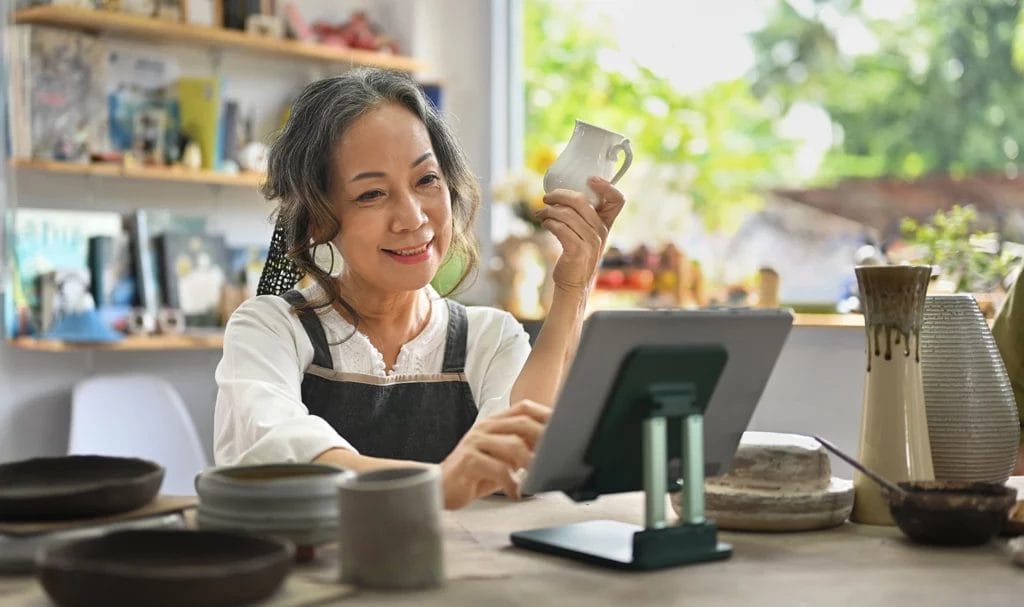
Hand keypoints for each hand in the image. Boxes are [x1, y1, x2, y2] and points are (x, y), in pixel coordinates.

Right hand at [439, 399, 550, 508]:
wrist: (442, 486)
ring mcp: (475, 442)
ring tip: (538, 478)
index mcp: (495, 422)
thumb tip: (552, 448)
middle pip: (522, 423)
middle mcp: (485, 427)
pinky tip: (515, 492)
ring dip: (531, 463)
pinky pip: (497, 468)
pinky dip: (511, 483)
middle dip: (544, 439)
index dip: (546, 415)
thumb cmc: (475, 473)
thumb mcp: (503, 457)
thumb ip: (523, 448)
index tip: (566, 428)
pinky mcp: (467, 461)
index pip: (524, 408)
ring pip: (513, 445)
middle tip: (556, 456)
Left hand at [536, 176, 625, 294]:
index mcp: (606, 224)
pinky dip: (549, 223)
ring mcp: (590, 242)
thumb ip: (581, 217)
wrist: (574, 284)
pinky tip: (544, 223)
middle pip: (582, 201)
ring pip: (567, 214)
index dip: (606, 186)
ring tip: (541, 213)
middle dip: (560, 195)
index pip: (617, 200)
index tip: (590, 179)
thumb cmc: (577, 255)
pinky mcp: (576, 251)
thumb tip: (558, 195)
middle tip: (547, 198)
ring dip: (549, 211)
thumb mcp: (586, 234)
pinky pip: (560, 228)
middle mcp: (601, 232)